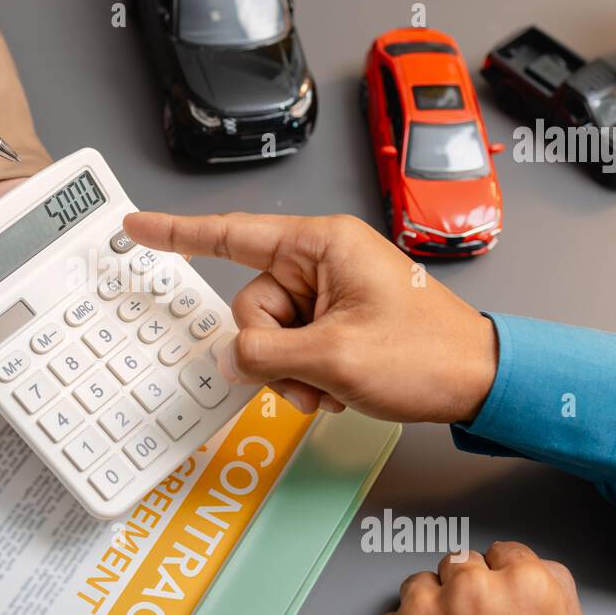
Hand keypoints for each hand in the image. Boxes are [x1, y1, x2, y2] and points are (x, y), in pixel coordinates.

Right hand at [122, 211, 497, 423]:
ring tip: (334, 384)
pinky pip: (292, 347)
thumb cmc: (429, 354)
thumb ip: (267, 355)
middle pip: (250, 304)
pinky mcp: (337, 319)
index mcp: (321, 245)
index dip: (176, 233)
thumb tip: (233, 359)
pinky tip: (338, 387)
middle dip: (272, 351)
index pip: (232, 234)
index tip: (136, 228)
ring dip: (292, 371)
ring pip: (269, 334)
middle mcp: (321, 261)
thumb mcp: (334, 358)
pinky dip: (306, 375)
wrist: (479, 381)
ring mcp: (329, 292)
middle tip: (313, 374)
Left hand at [357, 541, 594, 614]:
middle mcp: (467, 591)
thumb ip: (555, 595)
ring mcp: (418, 614)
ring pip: (420, 588)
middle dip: (468, 591)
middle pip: (461, 564)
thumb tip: (537, 572)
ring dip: (432, 611)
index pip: (508, 552)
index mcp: (523, 587)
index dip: (507, 579)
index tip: (503, 596)